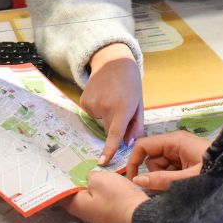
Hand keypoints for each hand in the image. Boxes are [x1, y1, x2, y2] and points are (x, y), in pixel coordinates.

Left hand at [64, 170, 147, 222]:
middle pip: (73, 192)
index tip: (57, 165)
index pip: (60, 191)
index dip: (58, 178)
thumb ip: (89, 176)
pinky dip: (97, 185)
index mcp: (75, 204)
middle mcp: (82, 210)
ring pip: (86, 192)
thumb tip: (87, 177)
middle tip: (71, 161)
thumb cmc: (115, 197)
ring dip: (86, 181)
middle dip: (72, 177)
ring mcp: (95, 211)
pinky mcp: (107, 209)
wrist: (138, 214)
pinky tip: (100, 175)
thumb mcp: (99, 179)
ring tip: (85, 164)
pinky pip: (97, 195)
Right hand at [81, 43, 143, 165]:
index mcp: (122, 108)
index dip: (110, 149)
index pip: (115, 134)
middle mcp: (105, 107)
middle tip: (120, 107)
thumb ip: (136, 125)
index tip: (103, 161)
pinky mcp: (83, 101)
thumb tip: (128, 144)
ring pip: (100, 121)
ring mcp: (92, 104)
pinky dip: (97, 109)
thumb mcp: (139, 103)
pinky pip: (92, 114)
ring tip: (111, 97)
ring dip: (105, 116)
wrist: (113, 61)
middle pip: (108, 130)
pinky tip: (102, 96)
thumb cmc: (130, 83)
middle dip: (114, 125)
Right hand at [126, 130, 209, 190]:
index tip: (132, 181)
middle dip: (154, 174)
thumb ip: (163, 180)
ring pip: (160, 166)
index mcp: (175, 140)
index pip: (144, 145)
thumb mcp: (188, 179)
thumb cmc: (216, 171)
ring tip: (180, 188)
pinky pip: (170, 170)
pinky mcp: (187, 162)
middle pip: (152, 157)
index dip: (134, 161)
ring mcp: (182, 153)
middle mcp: (176, 143)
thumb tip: (136, 181)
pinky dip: (171, 180)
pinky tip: (183, 187)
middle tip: (167, 188)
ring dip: (164, 179)